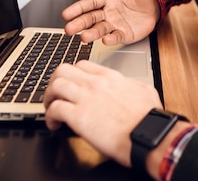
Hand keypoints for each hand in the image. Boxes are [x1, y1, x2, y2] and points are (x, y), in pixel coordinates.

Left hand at [43, 60, 162, 166]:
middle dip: (54, 81)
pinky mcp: (78, 117)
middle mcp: (95, 83)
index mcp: (110, 77)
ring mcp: (86, 98)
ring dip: (48, 97)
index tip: (71, 84)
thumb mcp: (144, 90)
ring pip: (55, 85)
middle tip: (55, 94)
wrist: (148, 133)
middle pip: (63, 70)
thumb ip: (131, 85)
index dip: (73, 74)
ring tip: (51, 108)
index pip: (82, 65)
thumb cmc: (149, 117)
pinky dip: (49, 117)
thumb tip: (128, 86)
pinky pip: (54, 109)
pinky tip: (54, 124)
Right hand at [62, 0, 159, 44]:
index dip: (78, 8)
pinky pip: (116, 37)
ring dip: (92, 33)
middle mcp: (107, 13)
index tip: (66, 14)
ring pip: (100, 29)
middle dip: (79, 23)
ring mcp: (114, 24)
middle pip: (90, 18)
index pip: (90, 3)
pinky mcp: (123, 34)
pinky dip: (111, 39)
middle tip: (68, 29)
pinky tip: (105, 41)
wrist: (155, 9)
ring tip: (84, 37)